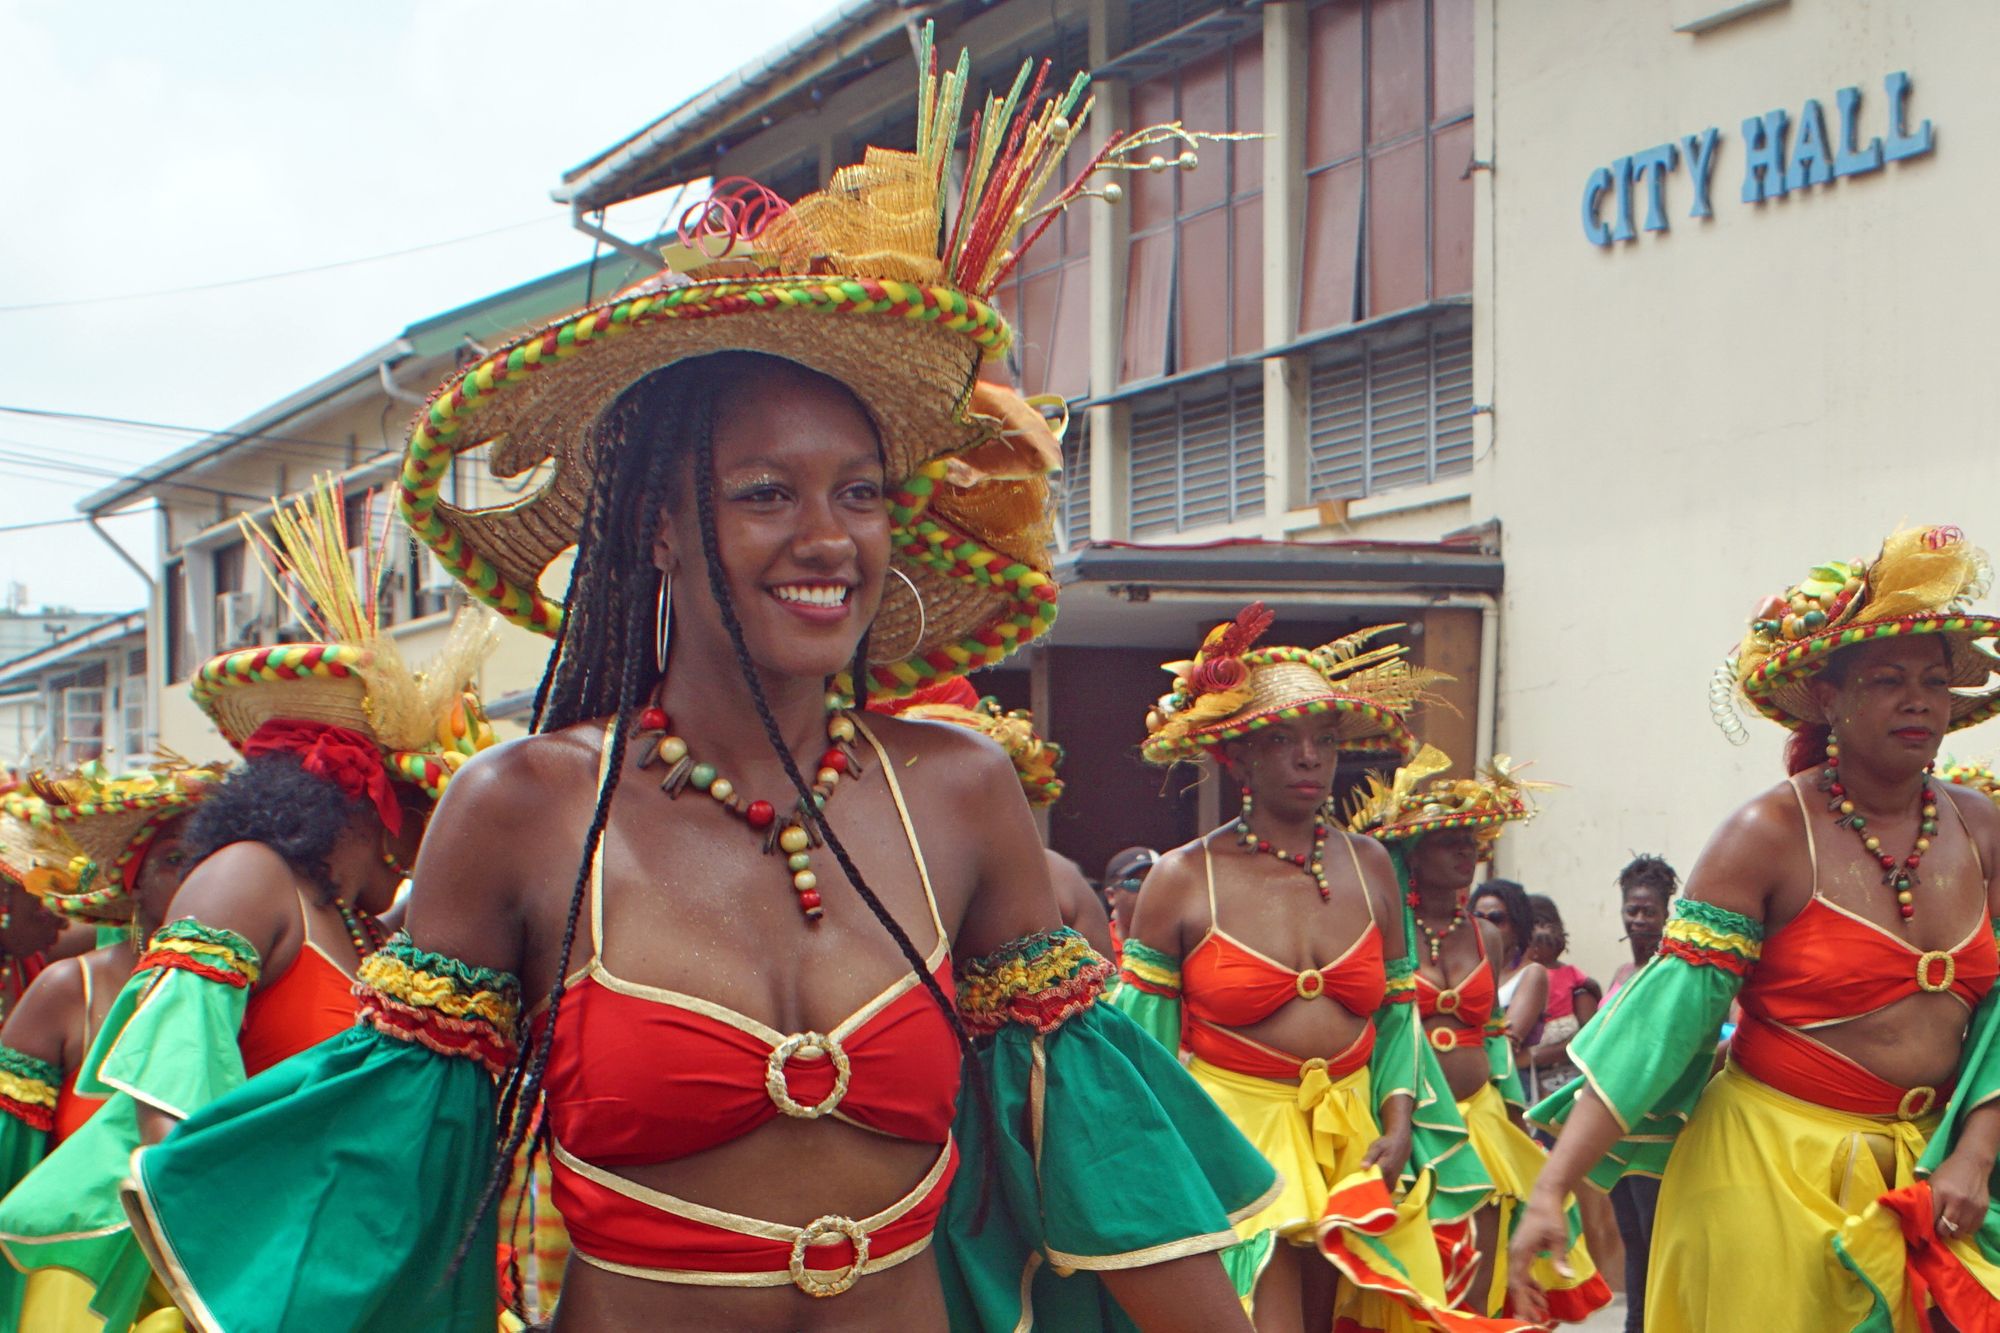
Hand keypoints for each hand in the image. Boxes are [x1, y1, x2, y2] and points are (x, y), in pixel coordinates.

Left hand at [1360, 1124, 1411, 1186]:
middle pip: (1378, 1189)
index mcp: (1385, 1168)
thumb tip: (1363, 1167)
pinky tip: (1371, 1187)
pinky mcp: (1394, 1182)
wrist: (1401, 1144)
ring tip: (1364, 1189)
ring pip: (1383, 1191)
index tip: (1356, 1189)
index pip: (1374, 1182)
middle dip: (1368, 1192)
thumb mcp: (1376, 1147)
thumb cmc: (1387, 1144)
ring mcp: (1394, 1180)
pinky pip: (1387, 1190)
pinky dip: (1380, 1191)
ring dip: (1374, 1192)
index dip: (1365, 1187)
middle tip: (1358, 1190)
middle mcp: (1391, 1177)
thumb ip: (1369, 1157)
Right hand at [1506, 1187, 1572, 1323]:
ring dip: (1528, 1294)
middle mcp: (1514, 1254)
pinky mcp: (1522, 1250)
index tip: (1529, 1316)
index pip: (1517, 1283)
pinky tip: (1540, 1292)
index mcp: (1520, 1252)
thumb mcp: (1558, 1237)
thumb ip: (1559, 1258)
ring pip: (1518, 1279)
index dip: (1522, 1301)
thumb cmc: (1551, 1215)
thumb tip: (1565, 1276)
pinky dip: (1530, 1284)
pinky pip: (1522, 1272)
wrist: (1544, 1196)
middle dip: (1524, 1302)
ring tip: (1542, 1308)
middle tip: (1536, 1320)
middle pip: (1515, 1284)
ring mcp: (1517, 1251)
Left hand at [1930, 1149, 1990, 1243]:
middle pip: (1946, 1228)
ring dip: (1953, 1233)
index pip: (1932, 1218)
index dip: (1927, 1226)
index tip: (1924, 1230)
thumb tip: (1918, 1216)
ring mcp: (1972, 1207)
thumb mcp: (1933, 1181)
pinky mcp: (1983, 1210)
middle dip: (1940, 1232)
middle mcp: (1957, 1201)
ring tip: (1949, 1229)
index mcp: (1941, 1193)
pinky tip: (1960, 1224)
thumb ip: (1928, 1198)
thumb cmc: (1948, 1172)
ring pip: (1960, 1232)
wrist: (1972, 1163)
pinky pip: (1973, 1229)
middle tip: (1937, 1231)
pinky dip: (1965, 1230)